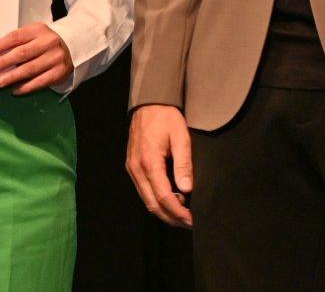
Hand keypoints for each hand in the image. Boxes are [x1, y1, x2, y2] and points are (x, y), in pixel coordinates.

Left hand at [0, 22, 73, 95]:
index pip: (16, 37)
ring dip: (11, 77)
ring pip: (29, 69)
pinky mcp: (59, 73)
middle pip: (22, 53)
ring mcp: (55, 58)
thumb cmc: (45, 43)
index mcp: (39, 30)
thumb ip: (18, 43)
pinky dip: (25, 87)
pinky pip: (39, 82)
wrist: (70, 49)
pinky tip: (15, 89)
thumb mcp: (33, 35)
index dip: (0, 45)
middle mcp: (49, 42)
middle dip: (3, 62)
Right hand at [125, 104, 192, 227]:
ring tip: (182, 215)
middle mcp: (137, 169)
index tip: (192, 219)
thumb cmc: (166, 117)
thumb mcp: (180, 136)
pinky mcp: (132, 166)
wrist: (148, 102)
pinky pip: (143, 190)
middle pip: (152, 204)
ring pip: (146, 200)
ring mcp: (132, 168)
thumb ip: (183, 164)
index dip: (178, 212)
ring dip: (164, 211)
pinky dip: (156, 200)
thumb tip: (187, 189)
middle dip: (171, 218)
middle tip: (189, 223)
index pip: (163, 197)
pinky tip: (171, 200)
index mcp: (149, 162)